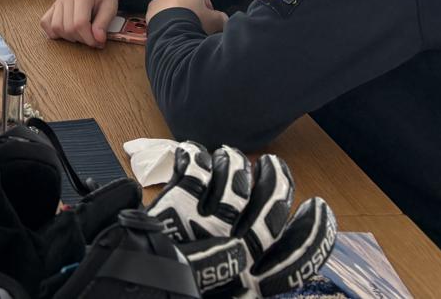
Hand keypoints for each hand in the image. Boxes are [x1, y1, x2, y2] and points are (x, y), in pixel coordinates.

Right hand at [40, 0, 125, 47]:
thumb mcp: (111, 8)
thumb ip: (103, 24)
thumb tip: (98, 40)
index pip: (80, 23)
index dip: (89, 38)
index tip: (98, 43)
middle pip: (67, 28)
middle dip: (81, 39)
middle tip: (93, 39)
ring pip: (56, 27)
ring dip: (69, 37)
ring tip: (82, 35)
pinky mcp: (54, 5)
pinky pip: (45, 22)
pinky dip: (54, 32)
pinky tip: (67, 33)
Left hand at [147, 0, 226, 34]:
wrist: (172, 29)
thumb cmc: (196, 21)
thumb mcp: (216, 21)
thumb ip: (222, 18)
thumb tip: (223, 19)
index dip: (208, 12)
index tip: (207, 24)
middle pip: (188, 2)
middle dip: (191, 12)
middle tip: (193, 27)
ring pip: (172, 7)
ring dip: (176, 16)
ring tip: (180, 30)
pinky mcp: (151, 7)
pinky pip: (160, 13)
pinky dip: (165, 20)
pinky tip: (169, 30)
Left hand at [149, 144, 337, 298]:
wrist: (120, 290)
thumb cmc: (166, 292)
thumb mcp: (215, 294)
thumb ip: (244, 281)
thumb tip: (271, 257)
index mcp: (249, 289)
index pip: (298, 261)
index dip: (316, 232)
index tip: (319, 206)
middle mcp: (234, 260)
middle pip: (270, 213)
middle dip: (278, 181)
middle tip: (274, 164)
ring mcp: (204, 232)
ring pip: (236, 184)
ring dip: (235, 163)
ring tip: (228, 157)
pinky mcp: (173, 209)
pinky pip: (196, 170)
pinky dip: (195, 155)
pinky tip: (189, 155)